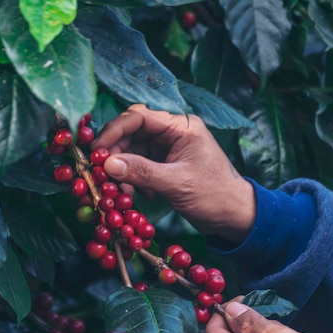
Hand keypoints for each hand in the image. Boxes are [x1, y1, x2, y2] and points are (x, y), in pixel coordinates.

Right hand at [92, 104, 254, 243]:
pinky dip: (132, 177)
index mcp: (181, 126)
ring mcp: (168, 148)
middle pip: (132, 132)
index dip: (114, 131)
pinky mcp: (164, 164)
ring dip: (122, 168)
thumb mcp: (176, 184)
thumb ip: (142, 171)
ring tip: (123, 189)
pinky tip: (138, 193)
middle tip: (104, 174)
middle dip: (116, 153)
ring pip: (132, 149)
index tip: (97, 151)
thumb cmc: (214, 195)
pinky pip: (138, 164)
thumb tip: (108, 164)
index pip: (139, 116)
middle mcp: (173, 132)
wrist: (235, 216)